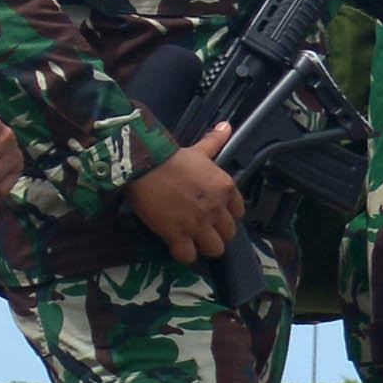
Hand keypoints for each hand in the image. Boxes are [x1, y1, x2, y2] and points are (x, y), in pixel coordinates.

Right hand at [129, 126, 243, 264]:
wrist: (143, 165)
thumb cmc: (170, 157)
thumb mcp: (197, 150)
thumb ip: (214, 141)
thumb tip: (226, 126)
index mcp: (226, 189)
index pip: (239, 214)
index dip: (225, 215)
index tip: (213, 214)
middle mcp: (216, 209)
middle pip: (228, 234)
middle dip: (215, 233)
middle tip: (200, 228)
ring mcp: (198, 224)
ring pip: (214, 249)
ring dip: (203, 246)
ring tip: (190, 240)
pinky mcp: (177, 235)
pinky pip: (188, 256)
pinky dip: (182, 254)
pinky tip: (175, 246)